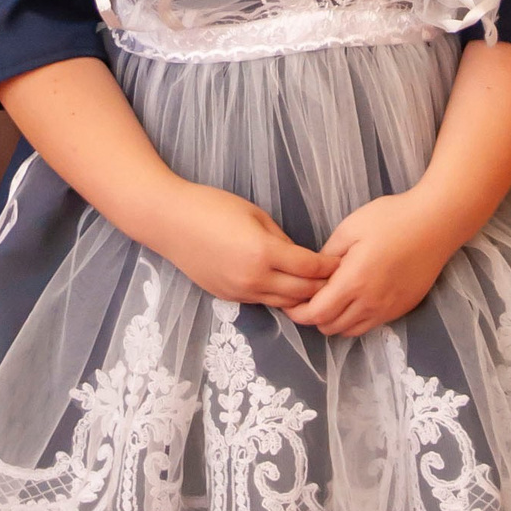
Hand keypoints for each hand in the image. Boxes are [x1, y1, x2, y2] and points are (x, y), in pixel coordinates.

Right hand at [153, 183, 327, 310]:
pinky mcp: (228, 297)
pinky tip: (285, 287)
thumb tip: (299, 255)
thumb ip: (280, 237)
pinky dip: (278, 297)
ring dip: (301, 298)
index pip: (309, 269)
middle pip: (301, 293)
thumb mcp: (253, 213)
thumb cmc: (211, 206)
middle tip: (337, 279)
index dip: (329, 267)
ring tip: (316, 289)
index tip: (341, 263)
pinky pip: (262, 301)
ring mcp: (240, 292)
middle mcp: (254, 279)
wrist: (169, 222)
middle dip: (322, 287)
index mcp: (264, 253)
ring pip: (283, 304)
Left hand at [288, 189, 461, 338]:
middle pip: (330, 327)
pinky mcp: (402, 309)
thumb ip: (328, 255)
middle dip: (313, 317)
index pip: (317, 314)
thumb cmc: (391, 219)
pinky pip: (370, 325)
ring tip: (330, 298)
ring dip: (334, 320)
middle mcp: (370, 303)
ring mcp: (388, 309)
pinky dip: (355, 319)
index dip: (298, 313)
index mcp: (354, 282)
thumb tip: (315, 274)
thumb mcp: (350, 228)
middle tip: (307, 297)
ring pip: (350, 331)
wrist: (435, 223)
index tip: (289, 302)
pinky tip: (354, 299)